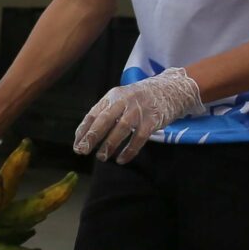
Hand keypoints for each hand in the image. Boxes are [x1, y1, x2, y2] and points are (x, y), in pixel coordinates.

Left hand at [74, 67, 205, 162]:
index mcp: (112, 96)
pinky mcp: (152, 120)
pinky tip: (121, 160)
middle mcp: (124, 101)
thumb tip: (88, 135)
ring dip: (109, 145)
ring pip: (121, 129)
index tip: (76, 144)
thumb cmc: (141, 99)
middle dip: (92, 136)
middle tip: (83, 151)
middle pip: (104, 119)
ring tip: (101, 157)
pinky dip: (129, 150)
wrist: (171, 89)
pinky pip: (139, 138)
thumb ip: (107, 113)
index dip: (83, 130)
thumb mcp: (121, 99)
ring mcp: (139, 110)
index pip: (93, 114)